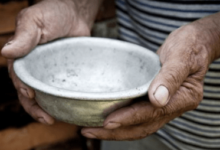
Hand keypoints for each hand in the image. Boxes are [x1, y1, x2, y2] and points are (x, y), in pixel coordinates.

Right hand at [1, 0, 99, 123]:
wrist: (75, 14)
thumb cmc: (53, 13)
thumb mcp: (35, 20)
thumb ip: (23, 36)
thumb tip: (6, 52)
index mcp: (24, 57)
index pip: (20, 78)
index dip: (23, 89)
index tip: (31, 96)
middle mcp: (36, 67)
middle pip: (32, 91)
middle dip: (36, 107)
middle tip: (47, 118)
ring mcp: (52, 71)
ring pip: (47, 94)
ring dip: (49, 108)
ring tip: (55, 119)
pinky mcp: (66, 73)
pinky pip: (63, 88)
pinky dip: (63, 99)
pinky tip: (68, 107)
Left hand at [81, 23, 211, 139]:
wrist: (194, 43)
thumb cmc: (190, 44)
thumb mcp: (182, 55)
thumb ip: (171, 76)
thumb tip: (157, 99)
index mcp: (184, 97)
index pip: (153, 113)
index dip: (129, 118)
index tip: (108, 122)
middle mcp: (173, 106)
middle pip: (143, 126)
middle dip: (116, 132)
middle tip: (90, 131)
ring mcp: (164, 105)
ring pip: (139, 124)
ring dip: (116, 130)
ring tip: (92, 129)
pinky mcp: (155, 100)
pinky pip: (138, 115)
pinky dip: (122, 119)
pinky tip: (106, 117)